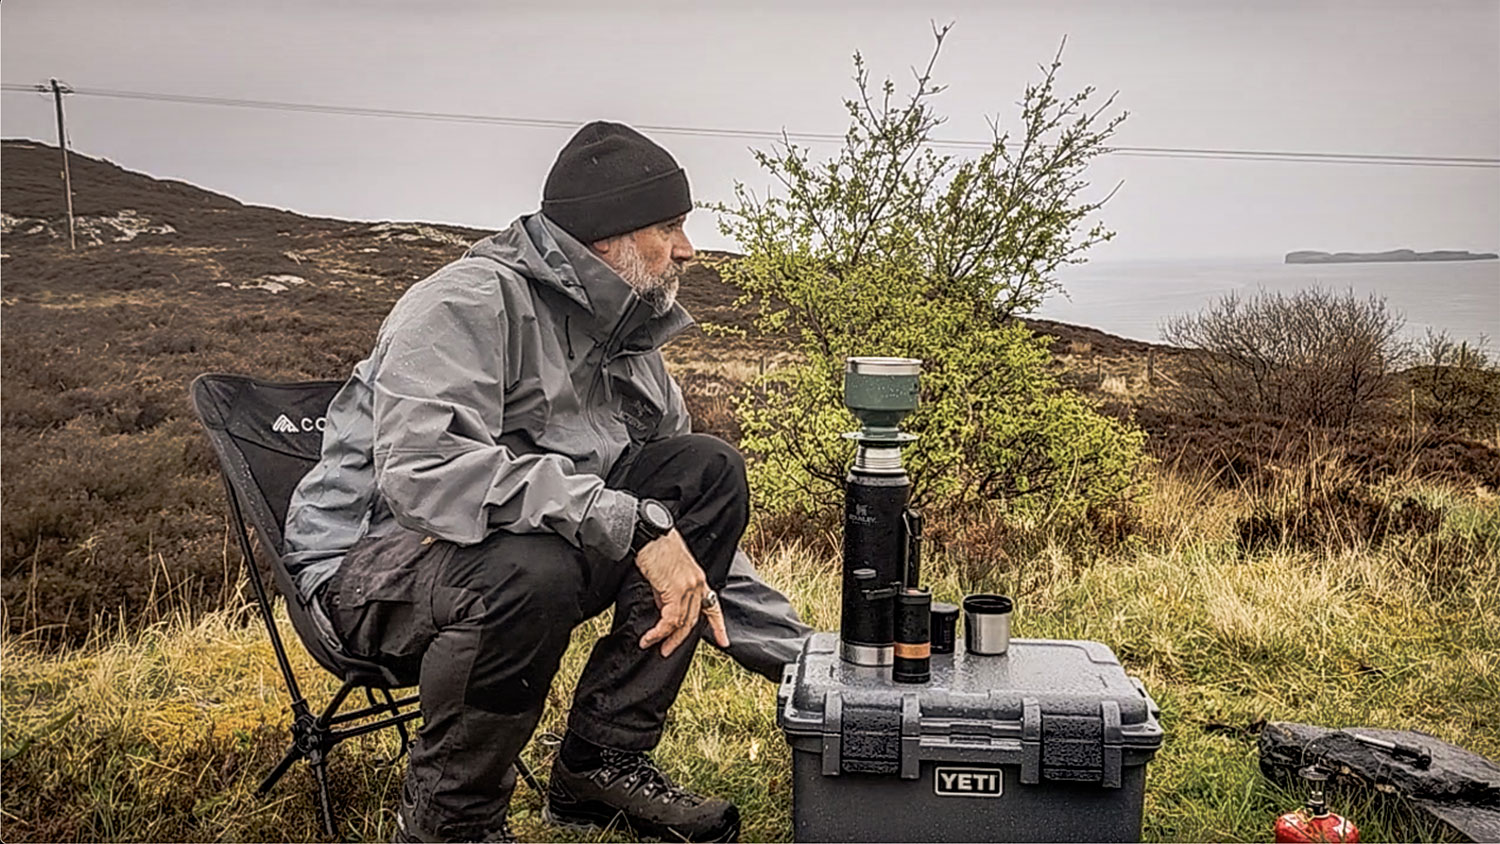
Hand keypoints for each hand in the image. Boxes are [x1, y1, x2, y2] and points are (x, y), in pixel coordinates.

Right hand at [634, 529, 729, 655]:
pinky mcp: (676, 590)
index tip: (724, 641)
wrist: (650, 533)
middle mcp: (698, 584)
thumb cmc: (656, 547)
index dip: (718, 626)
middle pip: (693, 620)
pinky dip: (659, 632)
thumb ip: (669, 593)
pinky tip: (649, 638)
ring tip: (655, 646)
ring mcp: (689, 587)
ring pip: (681, 622)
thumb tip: (664, 610)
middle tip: (667, 650)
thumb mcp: (667, 573)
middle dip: (679, 639)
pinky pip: (670, 620)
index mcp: (699, 579)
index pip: (713, 606)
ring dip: (667, 638)